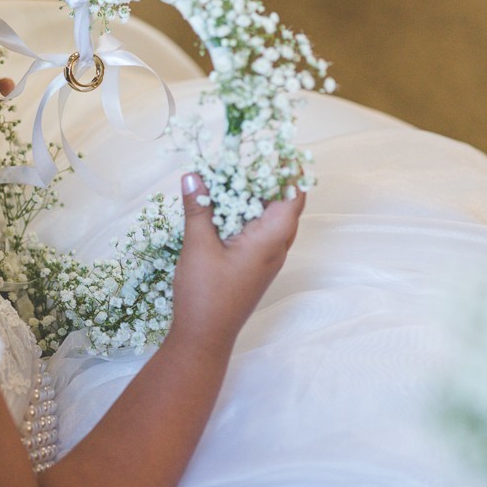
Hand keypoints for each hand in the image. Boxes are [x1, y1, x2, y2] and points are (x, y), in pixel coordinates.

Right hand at [169, 174, 304, 354]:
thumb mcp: (197, 247)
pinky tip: (224, 207)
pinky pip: (259, 232)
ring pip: (272, 219)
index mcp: (270, 240)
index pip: (292, 196)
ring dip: (257, 197)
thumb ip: (198, 209)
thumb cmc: (204, 294)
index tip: (278, 148)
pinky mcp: (254, 266)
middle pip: (285, 205)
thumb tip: (193, 176)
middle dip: (271, 179)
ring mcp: (266, 258)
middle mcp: (275, 248)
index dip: (289, 170)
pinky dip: (247, 214)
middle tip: (250, 156)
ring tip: (234, 175)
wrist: (204, 338)